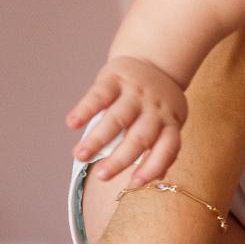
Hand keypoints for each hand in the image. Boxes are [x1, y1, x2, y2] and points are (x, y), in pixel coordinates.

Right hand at [69, 56, 188, 183]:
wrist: (155, 60)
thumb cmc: (157, 105)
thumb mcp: (168, 123)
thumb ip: (162, 148)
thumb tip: (156, 178)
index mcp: (171, 123)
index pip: (168, 149)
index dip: (153, 166)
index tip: (135, 183)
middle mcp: (155, 109)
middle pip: (140, 137)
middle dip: (120, 159)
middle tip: (101, 176)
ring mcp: (136, 93)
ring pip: (117, 118)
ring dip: (97, 138)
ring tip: (80, 156)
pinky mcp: (116, 78)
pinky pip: (99, 95)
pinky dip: (85, 109)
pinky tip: (72, 123)